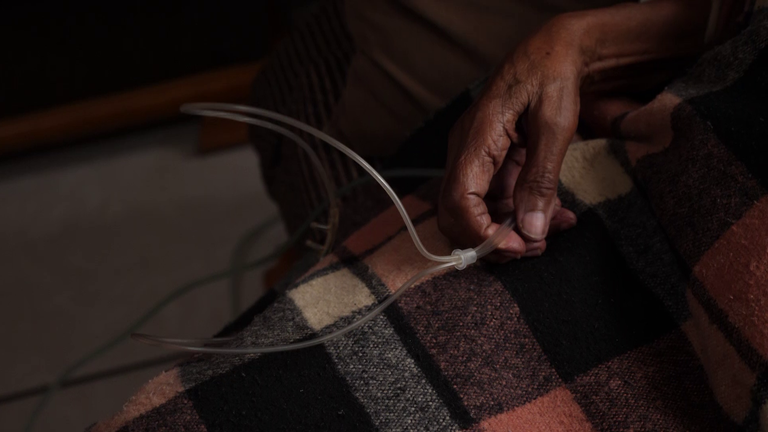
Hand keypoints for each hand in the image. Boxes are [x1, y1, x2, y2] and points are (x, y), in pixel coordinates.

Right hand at [438, 16, 582, 259]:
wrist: (554, 50)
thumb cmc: (552, 75)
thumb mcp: (554, 125)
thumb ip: (541, 178)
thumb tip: (531, 229)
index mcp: (476, 138)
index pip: (458, 200)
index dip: (482, 233)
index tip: (518, 246)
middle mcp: (467, 151)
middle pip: (459, 214)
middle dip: (494, 240)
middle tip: (536, 247)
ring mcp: (477, 158)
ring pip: (479, 212)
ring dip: (514, 230)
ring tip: (553, 230)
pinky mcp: (491, 162)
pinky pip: (497, 198)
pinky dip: (522, 213)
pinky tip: (555, 215)